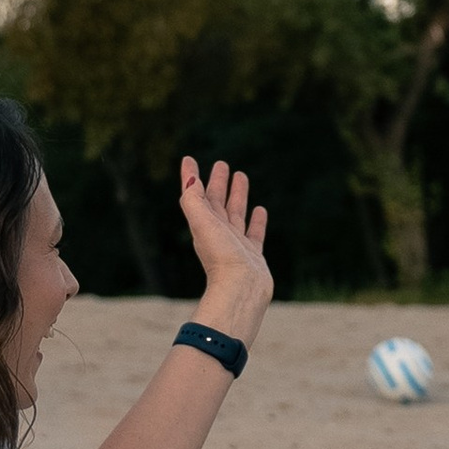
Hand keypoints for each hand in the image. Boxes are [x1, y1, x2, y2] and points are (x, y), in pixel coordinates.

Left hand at [179, 157, 273, 338]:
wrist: (241, 290)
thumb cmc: (221, 258)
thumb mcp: (202, 224)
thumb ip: (193, 201)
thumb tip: (189, 176)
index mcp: (203, 225)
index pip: (196, 194)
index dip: (191, 176)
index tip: (189, 159)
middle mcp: (217, 233)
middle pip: (216, 202)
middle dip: (218, 183)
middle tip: (222, 164)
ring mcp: (235, 244)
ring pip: (236, 213)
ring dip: (237, 195)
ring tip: (241, 177)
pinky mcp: (252, 254)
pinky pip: (254, 232)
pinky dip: (256, 220)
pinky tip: (260, 209)